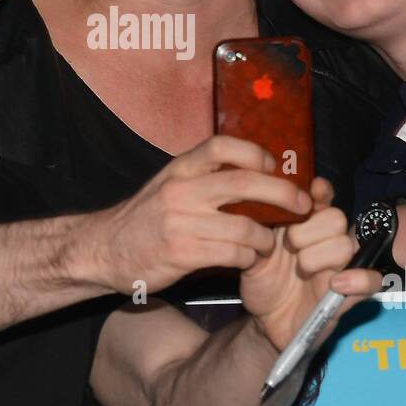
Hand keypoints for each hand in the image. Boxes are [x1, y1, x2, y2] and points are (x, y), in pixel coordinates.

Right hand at [80, 135, 312, 296]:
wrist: (101, 250)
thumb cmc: (143, 219)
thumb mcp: (168, 185)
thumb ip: (203, 179)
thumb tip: (255, 174)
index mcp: (180, 169)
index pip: (222, 145)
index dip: (255, 152)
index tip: (274, 164)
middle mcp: (181, 191)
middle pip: (245, 183)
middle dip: (283, 194)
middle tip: (303, 205)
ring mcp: (181, 223)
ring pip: (246, 226)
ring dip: (268, 237)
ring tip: (270, 243)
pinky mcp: (182, 254)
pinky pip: (233, 254)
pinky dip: (249, 257)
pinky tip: (249, 259)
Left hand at [239, 177, 382, 352]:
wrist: (265, 322)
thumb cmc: (263, 282)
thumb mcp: (254, 253)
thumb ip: (261, 230)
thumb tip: (262, 203)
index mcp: (307, 225)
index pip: (324, 197)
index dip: (320, 192)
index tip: (310, 192)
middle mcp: (328, 241)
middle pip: (336, 217)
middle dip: (309, 229)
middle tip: (288, 246)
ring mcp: (342, 267)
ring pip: (345, 245)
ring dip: (318, 256)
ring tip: (300, 269)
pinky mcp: (350, 295)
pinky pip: (372, 280)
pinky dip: (358, 279)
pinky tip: (335, 284)